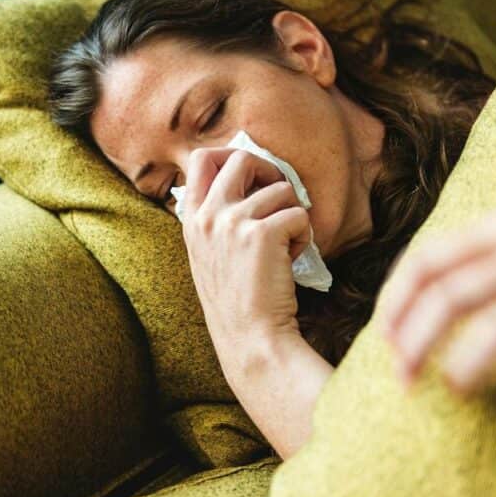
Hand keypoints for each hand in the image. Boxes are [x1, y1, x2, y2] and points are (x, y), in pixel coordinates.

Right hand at [179, 146, 312, 356]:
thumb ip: (216, 218)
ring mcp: (232, 222)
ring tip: (285, 246)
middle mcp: (208, 216)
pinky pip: (298, 214)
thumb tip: (245, 182)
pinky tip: (292, 259)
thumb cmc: (236, 301)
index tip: (251, 179)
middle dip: (269, 172)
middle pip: (241, 157)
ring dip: (292, 214)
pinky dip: (303, 235)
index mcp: (192, 219)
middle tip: (280, 199)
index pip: (201, 159)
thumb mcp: (208, 254)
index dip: (231, 157)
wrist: (250, 339)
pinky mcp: (262, 234)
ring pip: (280, 188)